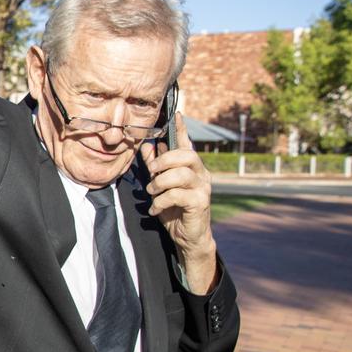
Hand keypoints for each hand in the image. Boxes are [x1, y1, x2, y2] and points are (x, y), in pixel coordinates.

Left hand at [141, 114, 217, 290]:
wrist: (186, 237)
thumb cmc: (174, 209)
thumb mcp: (160, 186)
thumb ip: (155, 167)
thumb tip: (148, 146)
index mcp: (190, 168)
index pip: (187, 144)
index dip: (182, 129)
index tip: (177, 113)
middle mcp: (200, 174)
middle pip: (186, 156)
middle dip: (164, 161)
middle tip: (151, 173)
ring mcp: (203, 188)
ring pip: (181, 174)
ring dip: (160, 183)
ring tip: (152, 193)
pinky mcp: (200, 203)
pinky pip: (178, 194)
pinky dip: (162, 201)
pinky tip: (155, 209)